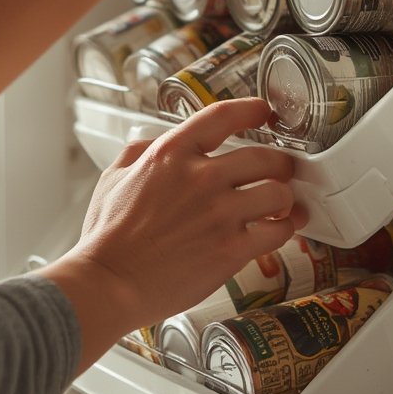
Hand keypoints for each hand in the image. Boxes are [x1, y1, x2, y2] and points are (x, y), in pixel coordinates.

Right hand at [64, 98, 305, 336]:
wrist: (108, 283)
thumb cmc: (106, 237)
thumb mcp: (112, 178)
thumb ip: (140, 153)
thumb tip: (156, 142)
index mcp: (171, 154)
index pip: (222, 116)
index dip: (251, 110)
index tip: (263, 112)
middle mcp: (201, 178)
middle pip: (265, 157)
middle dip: (280, 163)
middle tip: (282, 170)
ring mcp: (220, 214)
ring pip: (279, 193)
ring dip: (285, 197)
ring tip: (284, 203)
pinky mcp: (232, 250)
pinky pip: (278, 231)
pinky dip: (286, 228)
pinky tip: (282, 227)